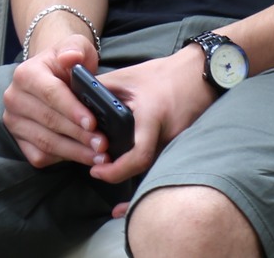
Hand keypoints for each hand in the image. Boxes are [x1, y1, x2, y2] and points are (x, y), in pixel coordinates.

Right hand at [1, 34, 102, 168]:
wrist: (56, 71)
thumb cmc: (70, 59)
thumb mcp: (76, 46)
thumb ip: (74, 49)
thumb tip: (71, 57)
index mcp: (26, 74)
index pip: (51, 94)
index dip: (73, 110)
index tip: (94, 122)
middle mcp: (14, 98)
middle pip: (49, 121)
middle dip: (79, 134)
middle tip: (103, 144)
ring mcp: (13, 121)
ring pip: (44, 141)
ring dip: (74, 151)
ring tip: (100, 155)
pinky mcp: (18, 138)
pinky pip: (38, 154)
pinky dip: (62, 158)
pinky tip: (85, 157)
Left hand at [91, 45, 219, 197]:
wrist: (204, 70)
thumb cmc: (164, 72)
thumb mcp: (127, 77)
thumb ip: (99, 89)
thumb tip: (68, 100)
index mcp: (153, 118)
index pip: (138, 156)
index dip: (116, 171)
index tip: (96, 170)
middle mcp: (170, 134)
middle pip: (147, 170)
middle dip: (122, 178)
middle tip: (100, 172)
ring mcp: (182, 141)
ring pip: (157, 170)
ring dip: (139, 184)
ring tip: (118, 203)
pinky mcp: (186, 143)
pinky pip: (166, 163)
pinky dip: (155, 179)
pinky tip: (144, 197)